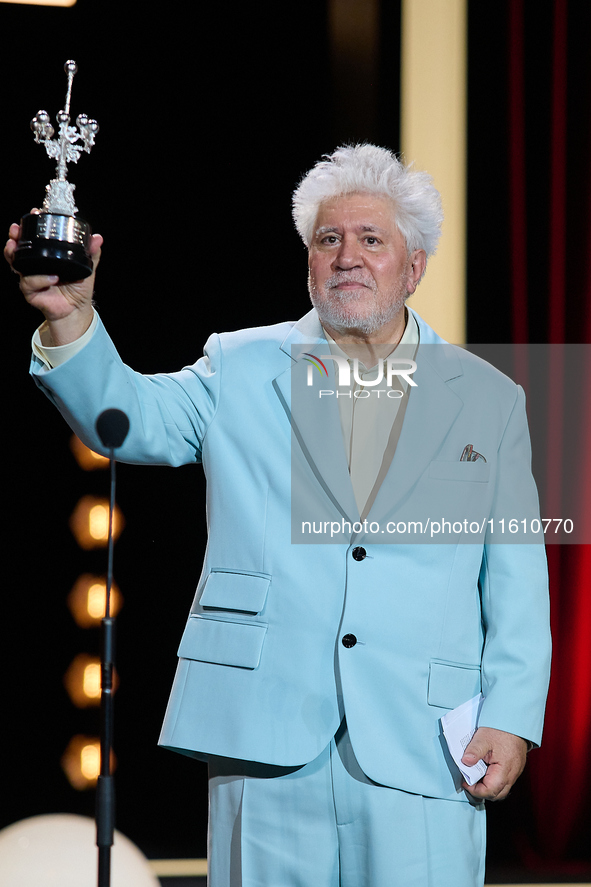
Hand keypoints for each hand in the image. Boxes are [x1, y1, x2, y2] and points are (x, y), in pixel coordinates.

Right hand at [4, 218, 102, 345]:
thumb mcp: (87, 268)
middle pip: (18, 247)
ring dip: (14, 253)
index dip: (31, 225)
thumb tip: (98, 238)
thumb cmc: (78, 288)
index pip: (35, 237)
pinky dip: (40, 279)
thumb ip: (91, 253)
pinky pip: (29, 282)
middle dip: (14, 236)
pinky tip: (52, 278)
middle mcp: (35, 265)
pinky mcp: (30, 292)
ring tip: (15, 245)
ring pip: (16, 263)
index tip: (35, 213)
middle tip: (16, 229)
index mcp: (46, 256)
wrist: (77, 309)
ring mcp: (31, 277)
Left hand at [461, 726, 526, 800]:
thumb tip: (465, 763)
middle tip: (469, 781)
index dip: (475, 790)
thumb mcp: (483, 737)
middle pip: (497, 794)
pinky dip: (494, 781)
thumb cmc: (500, 729)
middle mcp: (512, 774)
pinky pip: (505, 781)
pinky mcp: (515, 768)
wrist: (516, 720)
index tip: (465, 782)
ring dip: (488, 787)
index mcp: (505, 770)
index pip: (490, 791)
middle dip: (481, 792)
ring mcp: (515, 772)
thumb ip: (474, 751)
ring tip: (476, 776)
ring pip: (502, 789)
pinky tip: (486, 771)